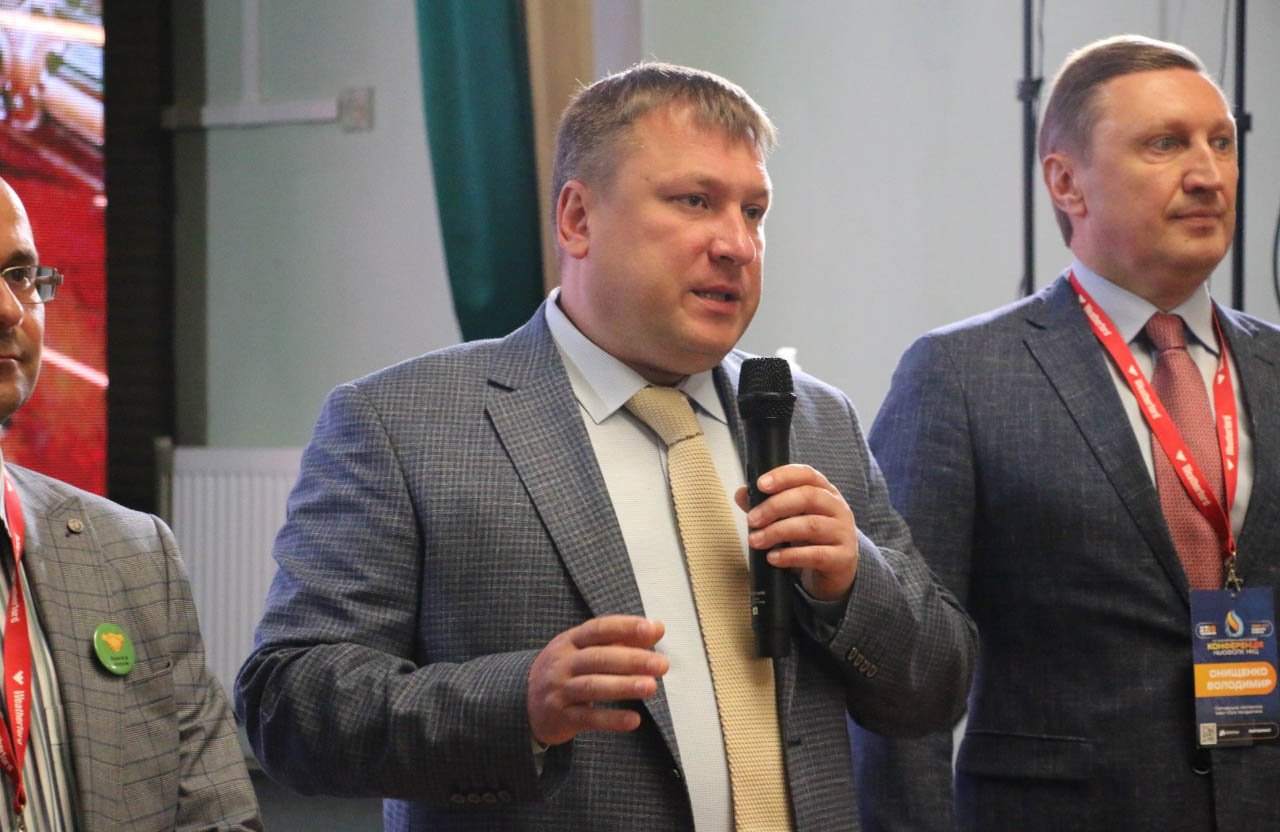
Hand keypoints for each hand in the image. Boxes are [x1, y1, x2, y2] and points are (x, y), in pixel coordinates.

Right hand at [527, 615, 667, 745]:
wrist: (523, 703)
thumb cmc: (566, 671)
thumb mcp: (585, 650)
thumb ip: (621, 640)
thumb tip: (656, 629)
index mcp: (570, 641)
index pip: (599, 629)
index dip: (626, 627)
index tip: (654, 630)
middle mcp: (562, 663)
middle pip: (598, 657)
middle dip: (631, 660)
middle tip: (661, 664)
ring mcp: (559, 690)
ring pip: (592, 686)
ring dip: (623, 686)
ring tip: (651, 687)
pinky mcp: (560, 717)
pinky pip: (587, 718)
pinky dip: (611, 719)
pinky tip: (634, 720)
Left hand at [734, 463, 858, 601]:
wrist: (838, 568)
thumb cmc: (812, 537)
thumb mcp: (791, 517)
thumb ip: (767, 504)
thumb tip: (742, 494)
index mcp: (825, 491)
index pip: (806, 474)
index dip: (783, 476)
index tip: (760, 484)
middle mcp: (837, 508)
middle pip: (808, 497)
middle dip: (775, 506)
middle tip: (752, 519)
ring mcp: (843, 532)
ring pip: (810, 526)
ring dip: (777, 532)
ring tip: (756, 540)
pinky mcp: (843, 558)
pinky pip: (816, 554)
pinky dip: (790, 556)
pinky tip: (773, 558)